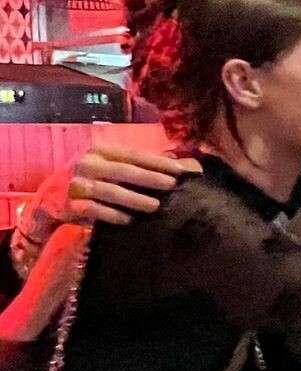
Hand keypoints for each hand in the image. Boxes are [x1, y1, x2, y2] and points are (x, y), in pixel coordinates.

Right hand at [32, 146, 200, 232]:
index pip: (134, 154)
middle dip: (149, 178)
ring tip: (155, 206)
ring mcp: (77, 183)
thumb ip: (136, 164)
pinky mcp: (69, 203)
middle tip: (171, 186)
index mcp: (101, 151)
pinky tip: (129, 220)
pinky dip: (111, 214)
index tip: (180, 170)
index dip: (157, 162)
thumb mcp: (109, 165)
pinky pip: (93, 209)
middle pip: (123, 170)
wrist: (50, 197)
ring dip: (133, 199)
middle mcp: (88, 163)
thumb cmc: (89, 179)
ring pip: (109, 190)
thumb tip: (174, 162)